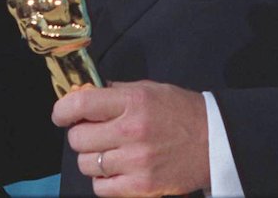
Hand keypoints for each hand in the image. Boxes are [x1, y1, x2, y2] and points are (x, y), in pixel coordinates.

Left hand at [52, 80, 208, 196]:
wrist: (215, 141)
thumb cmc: (180, 112)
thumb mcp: (149, 90)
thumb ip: (116, 92)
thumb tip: (82, 95)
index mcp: (133, 102)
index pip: (81, 104)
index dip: (63, 110)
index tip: (61, 114)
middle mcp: (131, 132)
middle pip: (78, 138)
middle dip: (80, 134)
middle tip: (93, 132)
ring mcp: (136, 162)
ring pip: (87, 164)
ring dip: (92, 158)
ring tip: (108, 151)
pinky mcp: (142, 186)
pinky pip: (101, 188)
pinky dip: (103, 180)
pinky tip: (116, 170)